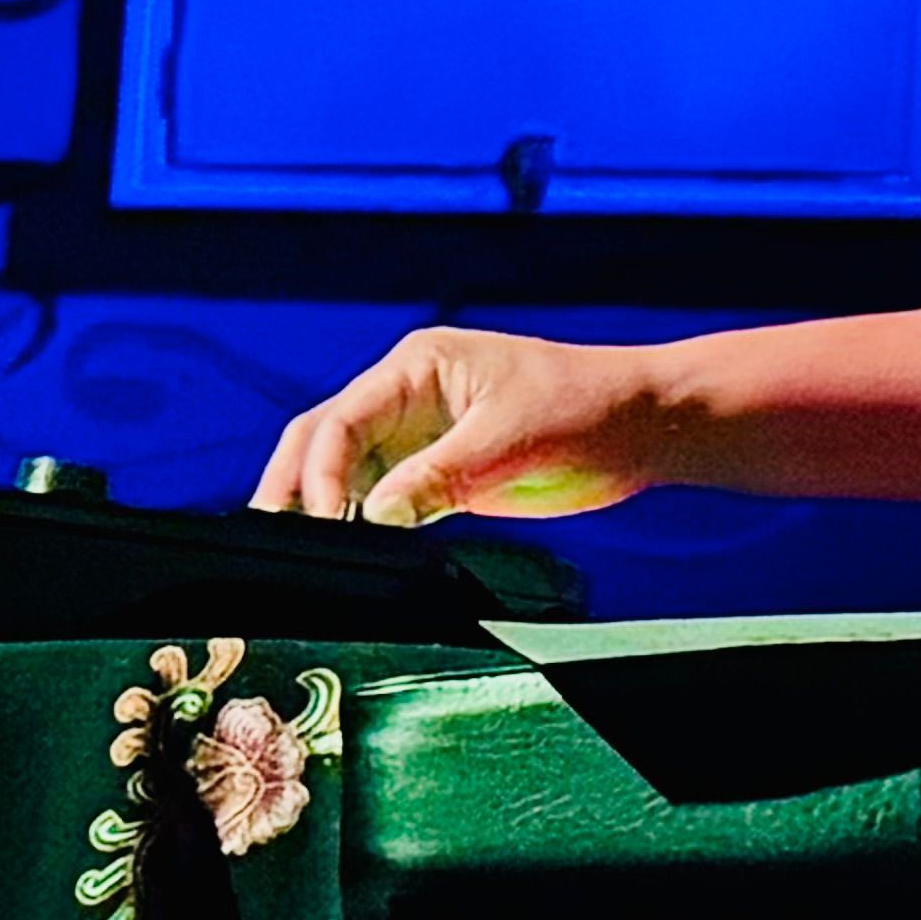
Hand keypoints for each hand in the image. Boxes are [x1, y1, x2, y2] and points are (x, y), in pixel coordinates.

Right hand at [251, 326, 685, 526]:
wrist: (647, 425)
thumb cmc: (590, 408)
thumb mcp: (512, 440)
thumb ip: (439, 476)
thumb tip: (372, 514)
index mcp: (420, 365)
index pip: (341, 419)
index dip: (318, 472)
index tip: (316, 519)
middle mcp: (408, 396)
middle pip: (324, 441)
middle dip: (293, 486)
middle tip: (273, 541)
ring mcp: (421, 434)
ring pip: (345, 472)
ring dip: (319, 508)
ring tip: (299, 554)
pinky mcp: (439, 471)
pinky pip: (382, 497)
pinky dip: (358, 523)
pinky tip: (346, 552)